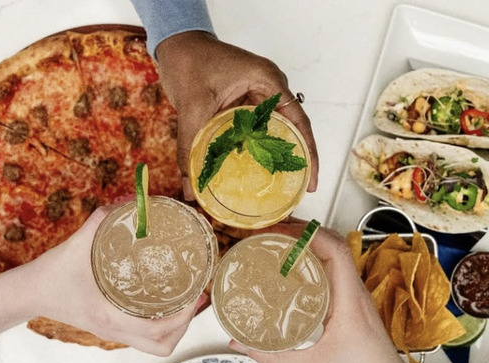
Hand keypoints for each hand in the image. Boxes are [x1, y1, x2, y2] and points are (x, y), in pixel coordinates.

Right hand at [20, 203, 203, 355]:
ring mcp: (111, 333)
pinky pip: (143, 337)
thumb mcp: (75, 244)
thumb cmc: (51, 273)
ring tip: (187, 302)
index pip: (155, 331)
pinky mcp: (109, 328)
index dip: (181, 317)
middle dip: (185, 326)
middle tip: (196, 298)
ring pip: (153, 346)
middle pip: (161, 346)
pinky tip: (165, 303)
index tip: (195, 295)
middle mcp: (112, 330)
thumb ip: (101, 220)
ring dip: (175, 329)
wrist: (28, 293)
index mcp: (108, 316)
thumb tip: (131, 200)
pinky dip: (161, 327)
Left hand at [154, 31, 318, 198]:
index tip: (311, 181)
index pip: (299, 122)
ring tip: (275, 188)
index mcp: (267, 82)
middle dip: (294, 161)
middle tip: (295, 192)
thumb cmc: (189, 60)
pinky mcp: (244, 104)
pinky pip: (255, 131)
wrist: (177, 44)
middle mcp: (269, 89)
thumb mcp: (191, 106)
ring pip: (273, 133)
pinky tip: (249, 172)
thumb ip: (190, 147)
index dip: (309, 154)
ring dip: (272, 158)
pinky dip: (254, 151)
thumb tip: (191, 187)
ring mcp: (258, 96)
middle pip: (291, 130)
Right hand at [228, 221, 410, 362]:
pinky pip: (330, 276)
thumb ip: (270, 356)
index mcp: (349, 300)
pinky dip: (309, 267)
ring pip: (331, 258)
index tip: (276, 232)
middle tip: (268, 235)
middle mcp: (354, 293)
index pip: (333, 248)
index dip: (304, 232)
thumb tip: (239, 342)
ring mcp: (354, 299)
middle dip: (298, 233)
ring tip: (274, 249)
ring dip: (304, 247)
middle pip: (331, 244)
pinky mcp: (351, 308)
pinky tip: (288, 277)